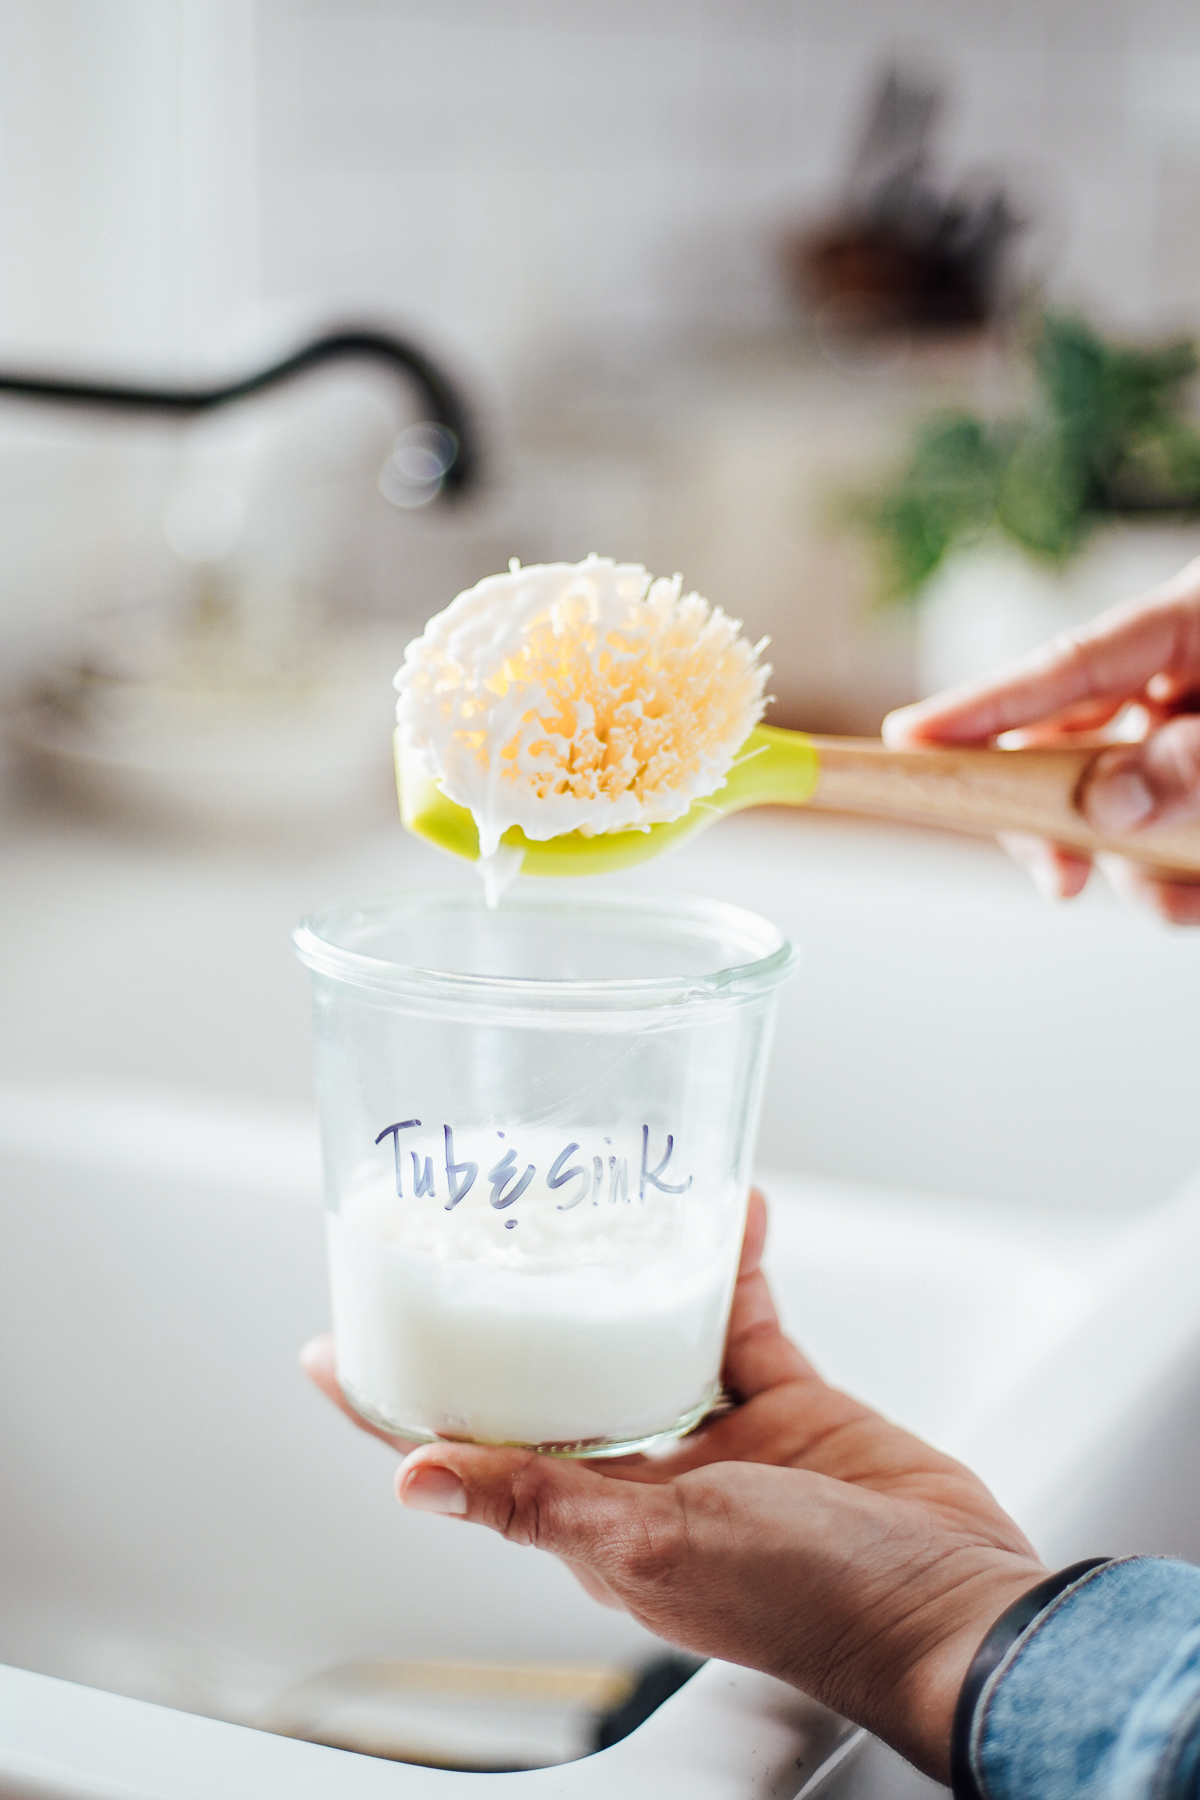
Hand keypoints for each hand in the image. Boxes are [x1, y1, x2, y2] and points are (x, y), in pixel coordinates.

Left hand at [303, 1193, 1044, 1782]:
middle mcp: (642, 1478)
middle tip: (481, 1224)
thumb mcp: (656, 1547)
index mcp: (591, 1523)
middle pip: (550, 1378)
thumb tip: (410, 1479)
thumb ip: (542, 1501)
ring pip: (647, 1332)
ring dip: (633, 1266)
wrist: (956, 1606)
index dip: (396, 1402)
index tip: (334, 1341)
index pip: (466, 1454)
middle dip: (514, 1305)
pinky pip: (743, 1318)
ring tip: (614, 1195)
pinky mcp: (787, 1405)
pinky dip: (733, 1264)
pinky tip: (733, 1213)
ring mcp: (716, 1441)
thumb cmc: (810, 1604)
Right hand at [883, 555, 1199, 922]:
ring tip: (1184, 884)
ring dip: (1136, 867)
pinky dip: (1176, 882)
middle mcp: (1178, 682)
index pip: (1067, 665)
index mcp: (1191, 624)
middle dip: (1055, 820)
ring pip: (1112, 811)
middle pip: (1067, 748)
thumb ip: (1191, 761)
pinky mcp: (1198, 803)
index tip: (905, 738)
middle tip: (1059, 876)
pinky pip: (1165, 852)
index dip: (984, 705)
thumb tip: (1107, 801)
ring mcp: (1187, 743)